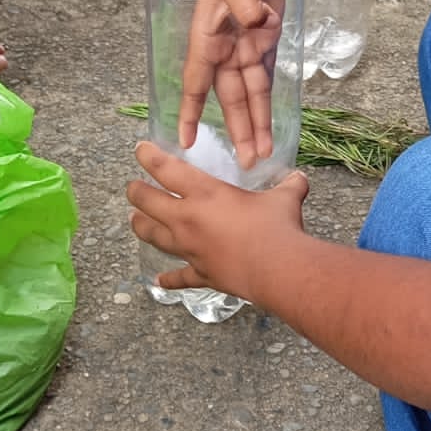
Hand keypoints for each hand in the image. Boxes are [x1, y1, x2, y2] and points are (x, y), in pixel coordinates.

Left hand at [128, 142, 308, 298]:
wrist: (278, 269)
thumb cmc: (277, 226)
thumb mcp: (285, 198)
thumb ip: (289, 185)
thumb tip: (298, 178)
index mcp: (206, 193)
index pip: (167, 169)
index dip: (149, 157)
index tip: (139, 150)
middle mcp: (189, 219)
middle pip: (149, 202)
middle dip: (136, 192)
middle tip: (131, 187)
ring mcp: (191, 248)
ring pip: (154, 236)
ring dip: (141, 227)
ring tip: (134, 221)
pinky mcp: (201, 274)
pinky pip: (179, 277)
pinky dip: (168, 279)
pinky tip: (158, 280)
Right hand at [179, 0, 289, 166]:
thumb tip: (256, 21)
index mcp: (208, 34)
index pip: (197, 80)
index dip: (191, 111)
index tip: (183, 141)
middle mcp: (224, 47)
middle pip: (231, 96)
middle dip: (238, 129)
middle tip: (247, 162)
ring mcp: (245, 46)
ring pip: (250, 94)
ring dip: (255, 123)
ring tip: (260, 155)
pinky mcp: (265, 42)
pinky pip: (265, 78)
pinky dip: (267, 102)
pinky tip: (268, 126)